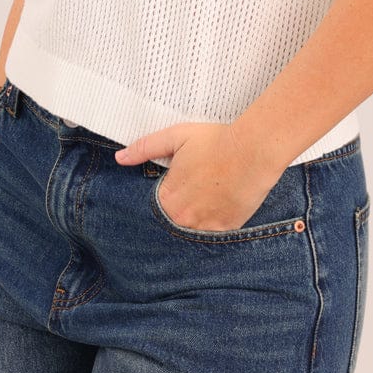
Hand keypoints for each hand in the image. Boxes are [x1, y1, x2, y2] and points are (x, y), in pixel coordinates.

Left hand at [115, 118, 281, 230]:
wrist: (252, 151)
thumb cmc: (214, 141)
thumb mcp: (175, 137)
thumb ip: (145, 148)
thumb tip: (120, 158)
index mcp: (167, 199)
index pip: (155, 206)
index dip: (165, 194)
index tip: (177, 184)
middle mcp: (183, 219)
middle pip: (172, 221)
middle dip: (178, 209)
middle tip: (194, 190)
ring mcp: (205, 228)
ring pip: (191, 230)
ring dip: (194, 218)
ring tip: (207, 197)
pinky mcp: (226, 231)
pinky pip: (212, 235)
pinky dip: (212, 224)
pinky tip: (219, 206)